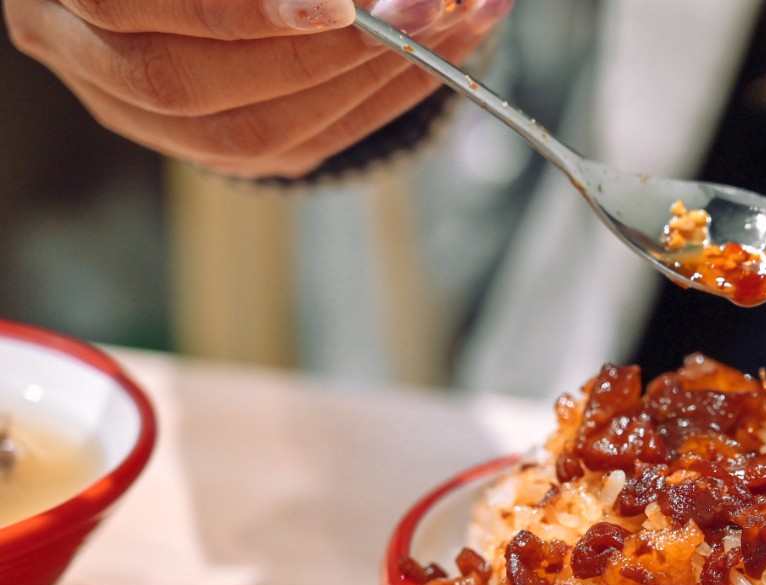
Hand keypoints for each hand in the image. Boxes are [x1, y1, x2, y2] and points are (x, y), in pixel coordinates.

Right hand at [4, 0, 513, 177]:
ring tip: (451, 28)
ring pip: (247, 134)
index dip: (239, 12)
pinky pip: (294, 147)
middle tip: (425, 13)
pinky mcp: (205, 149)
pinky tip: (434, 63)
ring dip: (367, 83)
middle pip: (188, 85)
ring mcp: (138, 115)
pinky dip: (375, 104)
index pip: (127, 6)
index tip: (337, 5)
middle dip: (323, 55)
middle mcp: (74, 55)